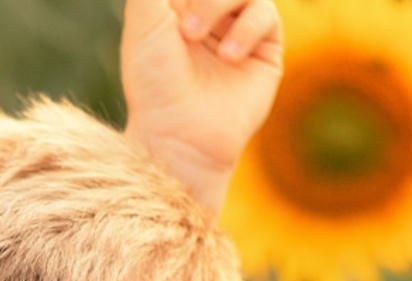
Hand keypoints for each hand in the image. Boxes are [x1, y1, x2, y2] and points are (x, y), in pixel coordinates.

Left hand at [122, 0, 282, 215]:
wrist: (177, 137)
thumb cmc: (153, 83)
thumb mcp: (146, 18)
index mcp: (178, 3)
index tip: (185, 16)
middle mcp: (209, 10)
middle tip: (183, 23)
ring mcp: (238, 27)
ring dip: (218, 3)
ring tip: (194, 35)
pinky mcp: (265, 47)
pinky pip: (265, 14)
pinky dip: (246, 29)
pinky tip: (227, 55)